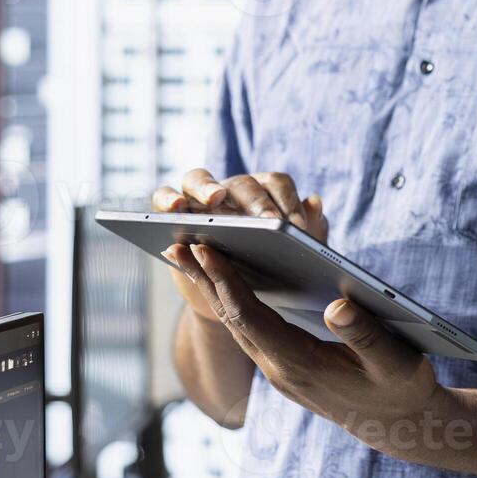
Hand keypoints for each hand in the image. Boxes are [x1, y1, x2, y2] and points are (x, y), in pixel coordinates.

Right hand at [155, 168, 326, 319]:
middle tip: (268, 223)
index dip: (287, 201)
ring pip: (197, 179)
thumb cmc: (269, 268)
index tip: (297, 227)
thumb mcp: (293, 255)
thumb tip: (314, 201)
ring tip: (214, 199)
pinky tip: (176, 210)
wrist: (234, 298)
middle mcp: (231, 189)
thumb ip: (310, 231)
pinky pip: (162, 197)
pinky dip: (167, 198)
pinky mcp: (171, 214)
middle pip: (241, 182)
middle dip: (256, 202)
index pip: (276, 184)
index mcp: (264, 191)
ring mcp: (198, 198)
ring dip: (204, 187)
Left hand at [171, 242, 449, 451]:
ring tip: (189, 256)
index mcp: (302, 366)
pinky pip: (249, 329)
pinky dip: (232, 300)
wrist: (396, 425)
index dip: (228, 283)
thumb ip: (366, 335)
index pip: (252, 319)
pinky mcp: (285, 365)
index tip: (207, 250)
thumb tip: (337, 305)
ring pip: (236, 325)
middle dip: (206, 281)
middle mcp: (281, 370)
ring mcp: (280, 370)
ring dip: (212, 290)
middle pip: (233, 320)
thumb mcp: (396, 362)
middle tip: (178, 244)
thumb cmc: (400, 389)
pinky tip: (225, 280)